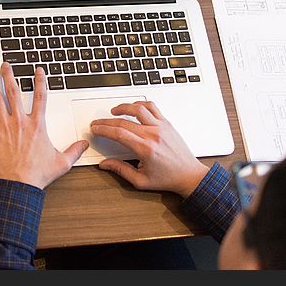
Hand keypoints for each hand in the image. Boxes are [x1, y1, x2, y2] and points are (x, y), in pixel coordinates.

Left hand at [0, 63, 88, 189]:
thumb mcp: (62, 162)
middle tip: (6, 65)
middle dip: (10, 75)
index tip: (37, 70)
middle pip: (14, 92)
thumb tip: (84, 143)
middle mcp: (21, 122)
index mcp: (37, 125)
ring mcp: (6, 126)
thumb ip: (74, 150)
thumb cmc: (37, 173)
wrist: (19, 183)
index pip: (40, 97)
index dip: (39, 81)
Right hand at [90, 101, 207, 197]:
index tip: (96, 129)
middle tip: (98, 123)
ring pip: (138, 108)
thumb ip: (121, 170)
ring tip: (114, 111)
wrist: (189, 175)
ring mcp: (161, 127)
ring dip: (123, 107)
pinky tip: (133, 108)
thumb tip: (105, 164)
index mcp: (146, 149)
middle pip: (123, 121)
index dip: (103, 129)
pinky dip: (140, 104)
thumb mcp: (141, 181)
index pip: (118, 133)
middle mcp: (153, 135)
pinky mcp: (167, 124)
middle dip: (106, 121)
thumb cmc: (168, 178)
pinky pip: (152, 107)